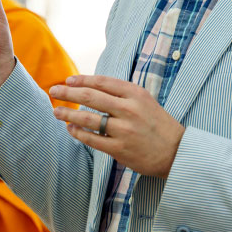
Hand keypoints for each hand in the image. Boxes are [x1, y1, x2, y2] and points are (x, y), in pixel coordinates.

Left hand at [49, 75, 184, 176]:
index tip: (68, 80)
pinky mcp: (120, 149)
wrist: (177, 152)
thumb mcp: (144, 100)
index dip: (82, 80)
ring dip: (68, 114)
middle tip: (54, 90)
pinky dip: (78, 133)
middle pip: (91, 97)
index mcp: (135, 93)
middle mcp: (129, 109)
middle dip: (68, 93)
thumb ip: (121, 93)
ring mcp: (124, 130)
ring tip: (56, 111)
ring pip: (88, 119)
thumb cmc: (156, 123)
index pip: (102, 82)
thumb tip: (90, 86)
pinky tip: (70, 129)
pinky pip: (93, 139)